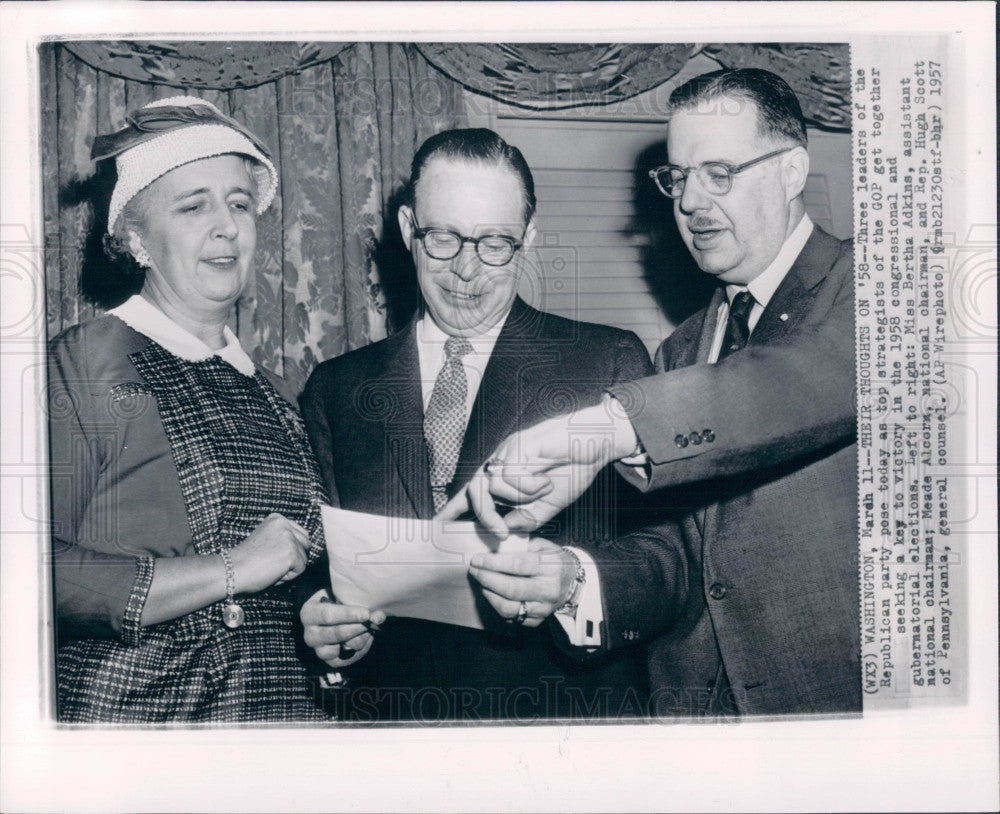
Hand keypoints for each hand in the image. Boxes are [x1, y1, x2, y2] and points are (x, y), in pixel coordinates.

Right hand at [230, 513, 311, 593]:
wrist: (232, 569)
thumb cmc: (245, 559)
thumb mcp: (266, 539)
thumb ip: (282, 537)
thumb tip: (304, 547)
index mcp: (278, 519)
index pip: (301, 534)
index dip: (291, 549)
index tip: (274, 555)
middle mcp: (285, 525)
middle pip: (306, 545)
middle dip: (293, 558)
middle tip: (272, 563)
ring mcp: (289, 538)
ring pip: (303, 559)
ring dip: (289, 568)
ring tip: (270, 567)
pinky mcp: (292, 553)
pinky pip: (300, 570)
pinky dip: (288, 576)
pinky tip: (272, 573)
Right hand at [300, 589, 385, 667]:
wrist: (326, 616)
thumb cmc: (334, 601)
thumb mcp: (338, 595)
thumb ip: (353, 601)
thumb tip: (378, 615)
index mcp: (309, 614)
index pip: (328, 615)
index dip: (349, 614)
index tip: (366, 612)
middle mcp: (310, 635)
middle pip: (338, 634)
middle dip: (360, 627)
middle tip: (375, 620)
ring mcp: (319, 650)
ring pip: (346, 647)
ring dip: (364, 636)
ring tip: (372, 626)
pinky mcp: (330, 661)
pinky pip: (350, 658)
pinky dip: (363, 648)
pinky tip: (367, 636)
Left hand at [438, 397, 637, 535]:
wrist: (594, 443)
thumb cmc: (572, 469)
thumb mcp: (547, 505)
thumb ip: (525, 518)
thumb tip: (505, 531)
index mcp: (506, 475)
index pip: (474, 492)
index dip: (455, 508)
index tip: (438, 524)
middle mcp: (501, 461)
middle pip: (474, 491)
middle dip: (485, 517)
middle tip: (501, 533)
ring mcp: (506, 451)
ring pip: (491, 486)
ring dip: (519, 497)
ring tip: (543, 490)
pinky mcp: (516, 444)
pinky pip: (509, 476)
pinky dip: (530, 485)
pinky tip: (547, 479)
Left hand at [467, 538, 575, 627]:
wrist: (573, 584)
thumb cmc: (553, 561)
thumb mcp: (543, 545)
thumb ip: (521, 542)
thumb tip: (496, 540)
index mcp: (551, 566)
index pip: (518, 565)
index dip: (494, 563)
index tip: (477, 559)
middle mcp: (549, 589)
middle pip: (511, 588)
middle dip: (487, 579)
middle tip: (474, 570)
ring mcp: (543, 608)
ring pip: (509, 608)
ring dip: (489, 595)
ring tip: (481, 583)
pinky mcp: (537, 621)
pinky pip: (511, 618)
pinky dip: (497, 606)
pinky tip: (492, 594)